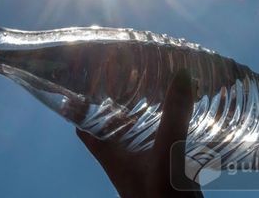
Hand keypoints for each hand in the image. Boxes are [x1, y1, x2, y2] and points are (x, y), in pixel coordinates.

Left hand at [77, 69, 202, 197]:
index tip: (80, 79)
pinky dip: (164, 126)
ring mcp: (143, 164)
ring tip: (151, 84)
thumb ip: (173, 117)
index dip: (78, 104)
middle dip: (114, 101)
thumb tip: (181, 75)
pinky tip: (179, 113)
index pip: (83, 126)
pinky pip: (158, 142)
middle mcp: (122, 158)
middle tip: (122, 73)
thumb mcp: (166, 154)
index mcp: (110, 155)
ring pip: (135, 133)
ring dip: (140, 113)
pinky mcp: (163, 170)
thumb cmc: (161, 197)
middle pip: (109, 125)